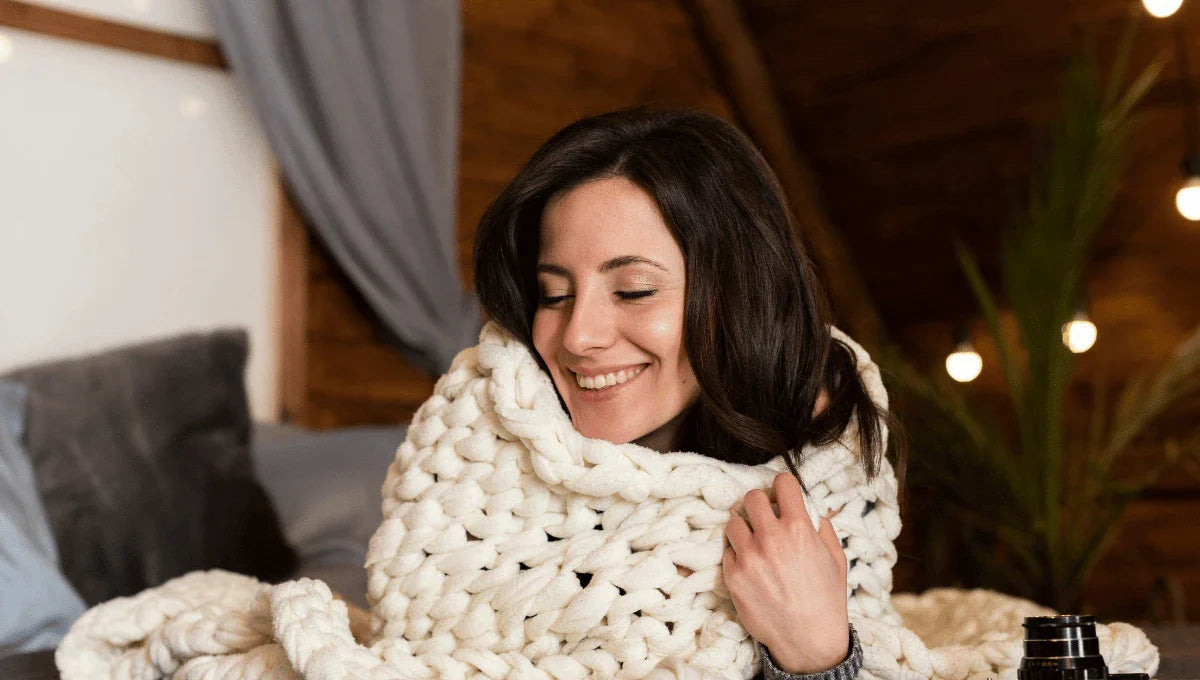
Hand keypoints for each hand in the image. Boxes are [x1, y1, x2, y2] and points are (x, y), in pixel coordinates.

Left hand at [721, 471, 849, 673]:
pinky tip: (750, 566)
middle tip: (765, 517)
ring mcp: (749, 556)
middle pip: (752, 497)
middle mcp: (771, 538)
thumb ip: (823, 529)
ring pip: (734, 522)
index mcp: (799, 529)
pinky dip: (737, 554)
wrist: (808, 639)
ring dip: (744, 528)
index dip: (783, 486)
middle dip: (760, 504)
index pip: (783, 483)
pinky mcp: (733, 575)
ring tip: (754, 542)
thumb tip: (811, 511)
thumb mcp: (835, 559)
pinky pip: (727, 551)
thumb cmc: (826, 600)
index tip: (782, 494)